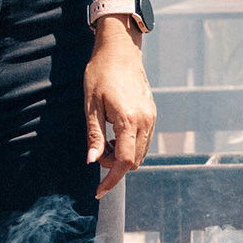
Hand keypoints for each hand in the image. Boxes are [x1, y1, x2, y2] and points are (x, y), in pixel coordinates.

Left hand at [87, 19, 157, 195]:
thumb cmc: (100, 74)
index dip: (112, 180)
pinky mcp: (152, 113)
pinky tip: (116, 134)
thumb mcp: (90, 106)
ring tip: (106, 142)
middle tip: (98, 152)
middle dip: (115, 166)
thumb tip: (92, 161)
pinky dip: (130, 146)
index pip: (125, 162)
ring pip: (141, 152)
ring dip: (124, 156)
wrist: (120, 51)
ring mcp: (152, 117)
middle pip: (135, 161)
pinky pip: (144, 140)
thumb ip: (94, 136)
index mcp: (128, 120)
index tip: (99, 191)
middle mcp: (145, 121)